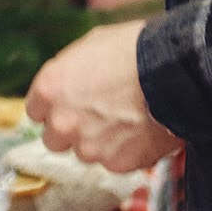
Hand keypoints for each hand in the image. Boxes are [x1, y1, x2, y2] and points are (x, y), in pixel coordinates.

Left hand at [25, 19, 181, 171]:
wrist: (175, 75)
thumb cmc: (135, 51)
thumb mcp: (91, 45)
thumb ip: (70, 72)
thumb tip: (68, 83)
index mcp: (50, 90)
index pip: (36, 110)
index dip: (55, 106)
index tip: (69, 103)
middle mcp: (62, 123)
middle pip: (54, 139)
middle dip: (71, 129)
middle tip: (96, 116)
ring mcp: (89, 147)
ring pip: (85, 152)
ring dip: (99, 142)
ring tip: (125, 121)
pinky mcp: (116, 164)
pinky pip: (114, 161)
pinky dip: (125, 151)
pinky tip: (141, 131)